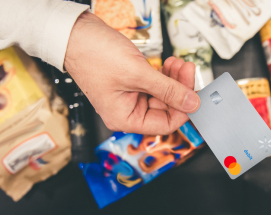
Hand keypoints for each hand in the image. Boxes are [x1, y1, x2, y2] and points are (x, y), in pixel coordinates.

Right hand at [64, 12, 199, 134]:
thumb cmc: (94, 55)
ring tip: (178, 63)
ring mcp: (130, 96)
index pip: (165, 124)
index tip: (195, 93)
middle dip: (180, 88)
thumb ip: (168, 90)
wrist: (75, 33)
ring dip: (174, 79)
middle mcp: (127, 111)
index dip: (183, 110)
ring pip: (162, 94)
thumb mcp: (138, 74)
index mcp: (125, 118)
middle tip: (188, 70)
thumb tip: (192, 103)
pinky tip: (169, 64)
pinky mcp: (132, 82)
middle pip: (166, 107)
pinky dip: (164, 74)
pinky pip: (155, 84)